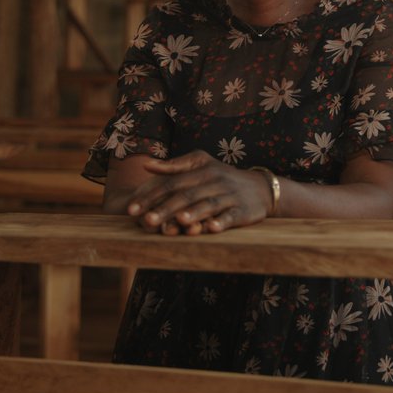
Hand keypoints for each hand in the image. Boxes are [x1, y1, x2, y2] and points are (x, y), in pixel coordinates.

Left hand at [124, 150, 273, 235]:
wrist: (260, 188)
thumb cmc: (223, 177)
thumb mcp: (201, 165)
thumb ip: (174, 166)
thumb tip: (147, 165)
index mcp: (202, 170)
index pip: (172, 183)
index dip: (151, 195)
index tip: (132, 209)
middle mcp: (215, 181)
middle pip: (187, 195)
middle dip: (165, 208)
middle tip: (146, 221)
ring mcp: (229, 196)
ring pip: (208, 205)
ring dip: (193, 213)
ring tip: (178, 222)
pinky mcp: (243, 211)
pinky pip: (231, 216)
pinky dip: (222, 222)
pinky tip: (212, 228)